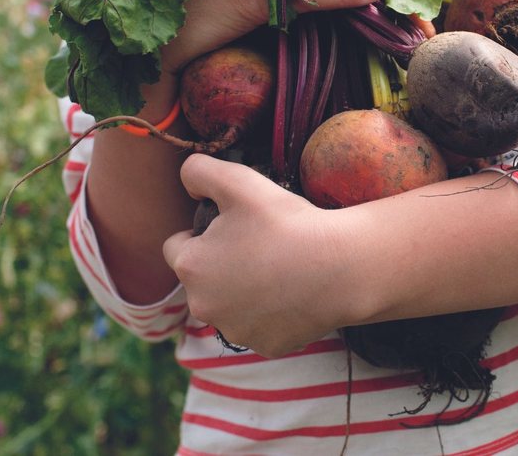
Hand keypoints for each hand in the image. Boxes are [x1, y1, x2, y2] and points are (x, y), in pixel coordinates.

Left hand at [162, 155, 365, 357]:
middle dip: (221, 265)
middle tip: (259, 246)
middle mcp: (203, 306)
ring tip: (278, 269)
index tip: (232, 228)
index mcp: (190, 267)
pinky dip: (272, 314)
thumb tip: (187, 180)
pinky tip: (293, 293)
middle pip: (203, 280)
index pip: (177, 247)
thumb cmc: (287, 223)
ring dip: (243, 291)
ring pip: (230, 306)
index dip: (201, 233)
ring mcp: (235, 330)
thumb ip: (199, 171)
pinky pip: (260, 326)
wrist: (341, 267)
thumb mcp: (239, 181)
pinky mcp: (265, 346)